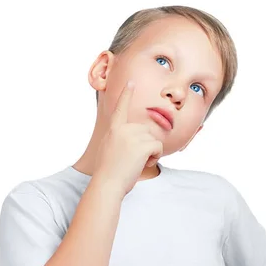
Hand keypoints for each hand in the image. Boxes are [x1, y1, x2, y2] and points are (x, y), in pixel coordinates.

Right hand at [93, 80, 163, 196]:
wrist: (107, 183)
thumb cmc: (108, 173)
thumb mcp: (110, 150)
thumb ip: (120, 140)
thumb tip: (136, 140)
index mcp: (113, 130)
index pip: (120, 108)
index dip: (126, 94)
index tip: (131, 82)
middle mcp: (122, 129)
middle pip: (146, 130)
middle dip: (145, 145)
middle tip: (132, 160)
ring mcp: (132, 136)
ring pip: (153, 139)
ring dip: (150, 153)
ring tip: (135, 163)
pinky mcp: (142, 144)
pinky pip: (158, 147)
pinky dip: (154, 157)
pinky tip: (142, 164)